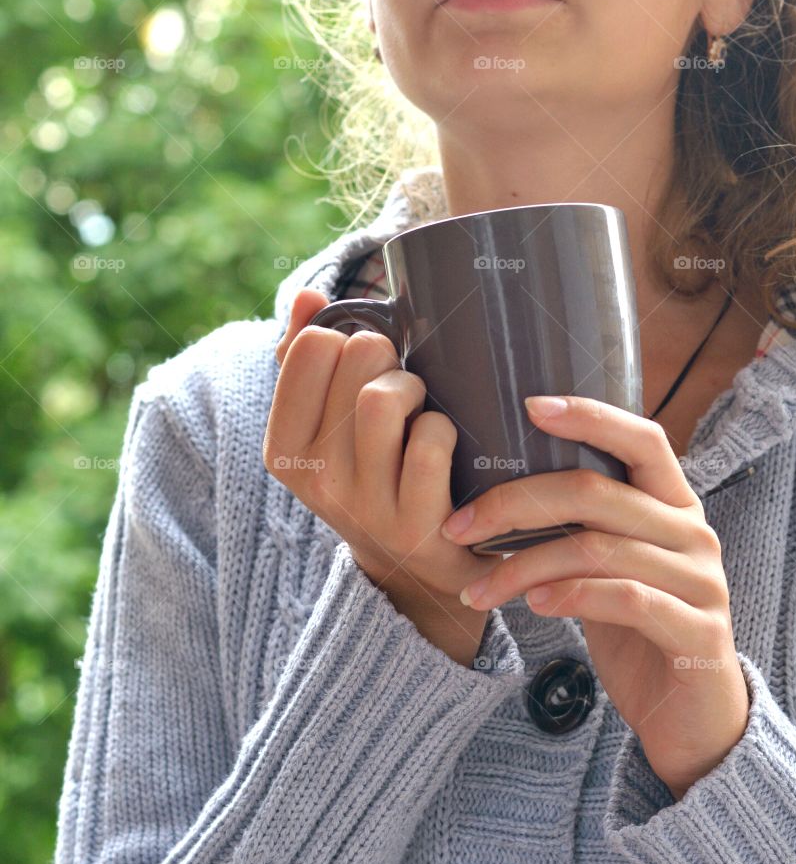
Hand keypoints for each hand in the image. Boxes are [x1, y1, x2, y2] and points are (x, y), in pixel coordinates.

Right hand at [265, 288, 503, 667]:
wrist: (418, 567)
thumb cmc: (375, 474)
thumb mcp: (328, 426)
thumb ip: (307, 359)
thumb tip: (309, 296)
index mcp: (284, 447)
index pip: (310, 347)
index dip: (347, 340)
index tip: (360, 369)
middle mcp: (314, 479)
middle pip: (357, 360)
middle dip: (390, 357)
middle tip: (401, 385)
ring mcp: (363, 505)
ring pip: (386, 398)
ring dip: (417, 389)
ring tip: (420, 410)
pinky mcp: (415, 525)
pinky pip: (430, 441)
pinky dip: (444, 430)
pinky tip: (442, 448)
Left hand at [441, 394, 749, 797]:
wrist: (692, 715)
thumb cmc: (638, 628)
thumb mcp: (612, 565)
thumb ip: (584, 525)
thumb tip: (500, 490)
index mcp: (673, 502)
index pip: (642, 438)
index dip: (589, 416)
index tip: (529, 404)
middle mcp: (692, 531)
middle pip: (597, 492)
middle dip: (515, 503)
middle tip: (459, 526)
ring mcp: (701, 580)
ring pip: (597, 548)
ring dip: (523, 565)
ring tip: (479, 587)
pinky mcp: (697, 630)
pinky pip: (624, 598)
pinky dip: (570, 595)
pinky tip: (532, 604)